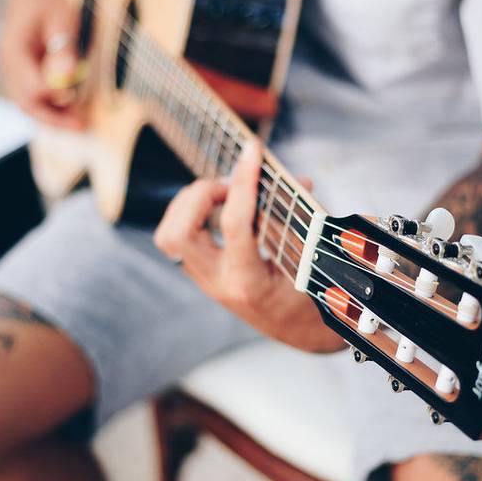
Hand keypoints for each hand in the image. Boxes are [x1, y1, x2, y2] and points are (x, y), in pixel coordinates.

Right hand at [0, 0, 84, 129]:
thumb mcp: (62, 18)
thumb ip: (63, 47)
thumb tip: (66, 75)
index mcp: (15, 52)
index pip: (31, 87)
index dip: (55, 96)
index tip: (77, 97)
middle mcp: (9, 65)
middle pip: (27, 104)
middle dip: (55, 119)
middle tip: (83, 127)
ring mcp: (13, 70)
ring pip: (29, 105)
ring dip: (53, 116)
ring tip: (80, 121)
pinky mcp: (22, 72)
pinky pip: (33, 97)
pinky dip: (50, 106)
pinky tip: (71, 107)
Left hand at [153, 140, 344, 352]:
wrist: (297, 329)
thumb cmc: (311, 295)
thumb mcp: (312, 261)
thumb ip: (302, 221)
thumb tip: (298, 181)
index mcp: (250, 282)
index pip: (234, 224)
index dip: (243, 181)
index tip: (254, 151)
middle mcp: (218, 283)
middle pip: (178, 233)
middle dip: (201, 195)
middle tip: (233, 185)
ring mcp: (204, 280)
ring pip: (168, 234)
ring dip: (191, 202)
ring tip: (225, 192)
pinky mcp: (200, 272)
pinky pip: (176, 236)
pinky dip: (193, 210)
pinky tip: (221, 204)